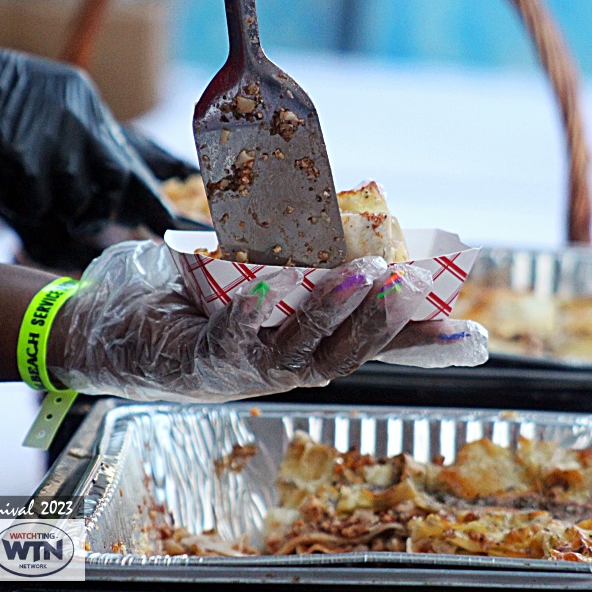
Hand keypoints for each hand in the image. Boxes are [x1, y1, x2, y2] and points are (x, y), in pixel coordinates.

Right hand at [0, 27, 176, 241]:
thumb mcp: (48, 98)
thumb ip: (79, 131)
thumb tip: (111, 182)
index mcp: (85, 101)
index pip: (128, 157)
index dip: (146, 195)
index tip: (167, 223)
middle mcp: (78, 117)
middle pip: (112, 179)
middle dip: (100, 208)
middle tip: (83, 221)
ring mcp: (51, 137)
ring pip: (73, 197)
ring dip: (52, 206)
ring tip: (26, 190)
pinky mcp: (22, 156)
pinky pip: (35, 203)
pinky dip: (20, 205)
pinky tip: (1, 187)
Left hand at [50, 241, 452, 400]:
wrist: (120, 327)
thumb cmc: (198, 299)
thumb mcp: (258, 277)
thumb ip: (297, 263)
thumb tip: (342, 220)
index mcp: (306, 346)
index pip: (372, 348)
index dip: (419, 342)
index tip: (472, 338)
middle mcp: (285, 367)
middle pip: (344, 353)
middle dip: (378, 321)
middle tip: (404, 283)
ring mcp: (245, 371)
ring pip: (298, 352)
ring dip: (328, 314)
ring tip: (355, 274)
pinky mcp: (202, 362)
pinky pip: (230, 342)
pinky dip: (248, 320)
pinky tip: (260, 294)